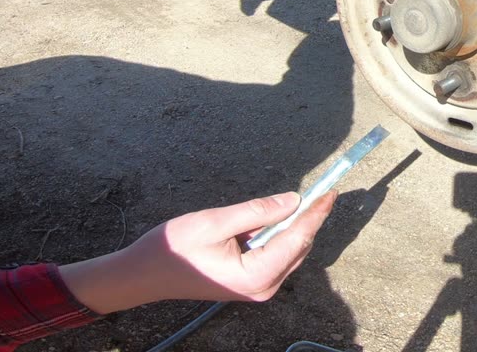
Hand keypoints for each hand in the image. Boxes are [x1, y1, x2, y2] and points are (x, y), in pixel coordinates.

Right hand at [60, 191, 335, 313]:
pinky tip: (280, 217)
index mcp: (256, 275)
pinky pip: (276, 254)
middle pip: (298, 246)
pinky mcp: (252, 282)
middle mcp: (263, 287)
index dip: (315, 213)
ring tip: (308, 199)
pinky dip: (281, 234)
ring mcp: (258, 288)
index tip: (329, 191)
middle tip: (323, 189)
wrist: (146, 274)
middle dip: (310, 218)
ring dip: (296, 226)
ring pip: (290, 251)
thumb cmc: (175, 248)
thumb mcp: (216, 222)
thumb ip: (257, 211)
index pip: (297, 238)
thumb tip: (294, 200)